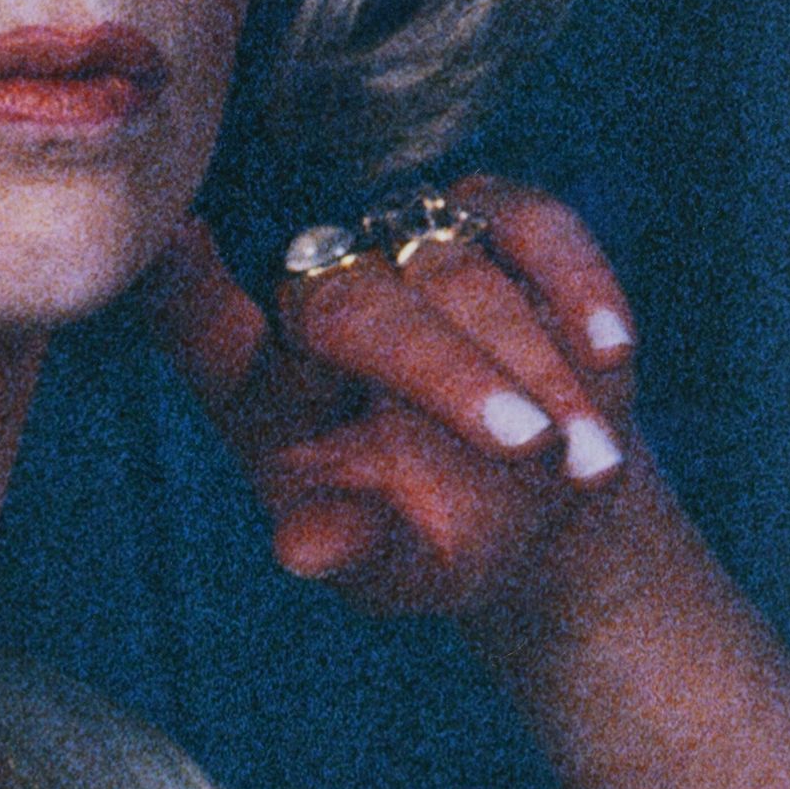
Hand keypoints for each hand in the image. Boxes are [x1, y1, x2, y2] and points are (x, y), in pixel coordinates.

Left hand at [135, 179, 638, 617]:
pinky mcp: (493, 220)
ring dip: (531, 366)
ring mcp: (402, 250)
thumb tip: (303, 550)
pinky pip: (530, 223)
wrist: (546, 500)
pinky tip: (611, 356)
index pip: (202, 330)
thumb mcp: (398, 568)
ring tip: (585, 464)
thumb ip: (353, 554)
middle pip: (347, 302)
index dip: (184, 285)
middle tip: (527, 449)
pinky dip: (575, 286)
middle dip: (448, 375)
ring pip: (449, 268)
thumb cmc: (441, 537)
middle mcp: (316, 305)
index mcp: (260, 392)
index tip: (178, 242)